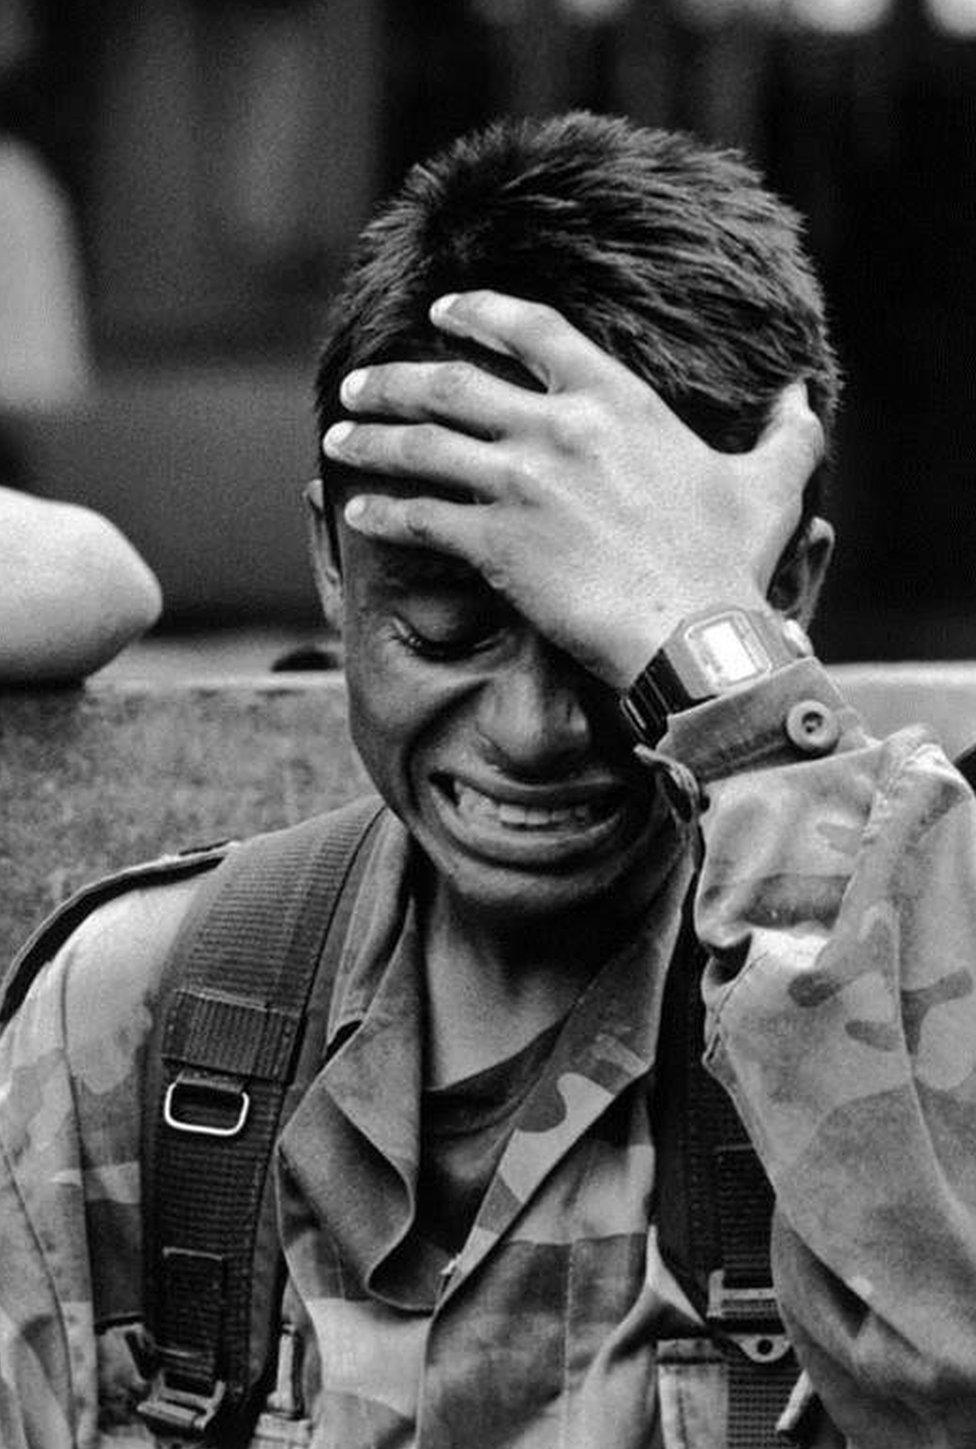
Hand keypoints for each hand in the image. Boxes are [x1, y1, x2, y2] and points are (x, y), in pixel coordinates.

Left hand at [323, 290, 823, 688]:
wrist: (696, 634)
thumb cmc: (730, 563)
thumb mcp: (769, 486)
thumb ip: (786, 433)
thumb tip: (807, 394)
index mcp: (616, 400)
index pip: (533, 329)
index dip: (480, 312)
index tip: (443, 312)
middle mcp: (558, 427)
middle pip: (453, 383)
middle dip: (396, 380)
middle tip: (359, 385)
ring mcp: (521, 483)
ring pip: (422, 446)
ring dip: (370, 439)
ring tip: (337, 439)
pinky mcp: (496, 542)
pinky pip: (420, 518)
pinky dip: (383, 512)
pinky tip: (356, 513)